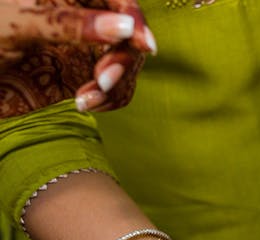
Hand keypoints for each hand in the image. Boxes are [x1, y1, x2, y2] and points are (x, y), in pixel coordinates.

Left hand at [0, 0, 153, 116]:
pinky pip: (115, 90)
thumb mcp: (18, 23)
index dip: (134, 19)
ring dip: (116, 84)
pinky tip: (84, 103)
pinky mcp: (82, 78)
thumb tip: (125, 28)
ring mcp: (84, 49)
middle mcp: (82, 19)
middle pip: (128, 34)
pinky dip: (108, 100)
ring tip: (87, 98)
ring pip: (126, 64)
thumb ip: (70, 24)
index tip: (144, 46)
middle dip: (122, 59)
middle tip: (103, 79)